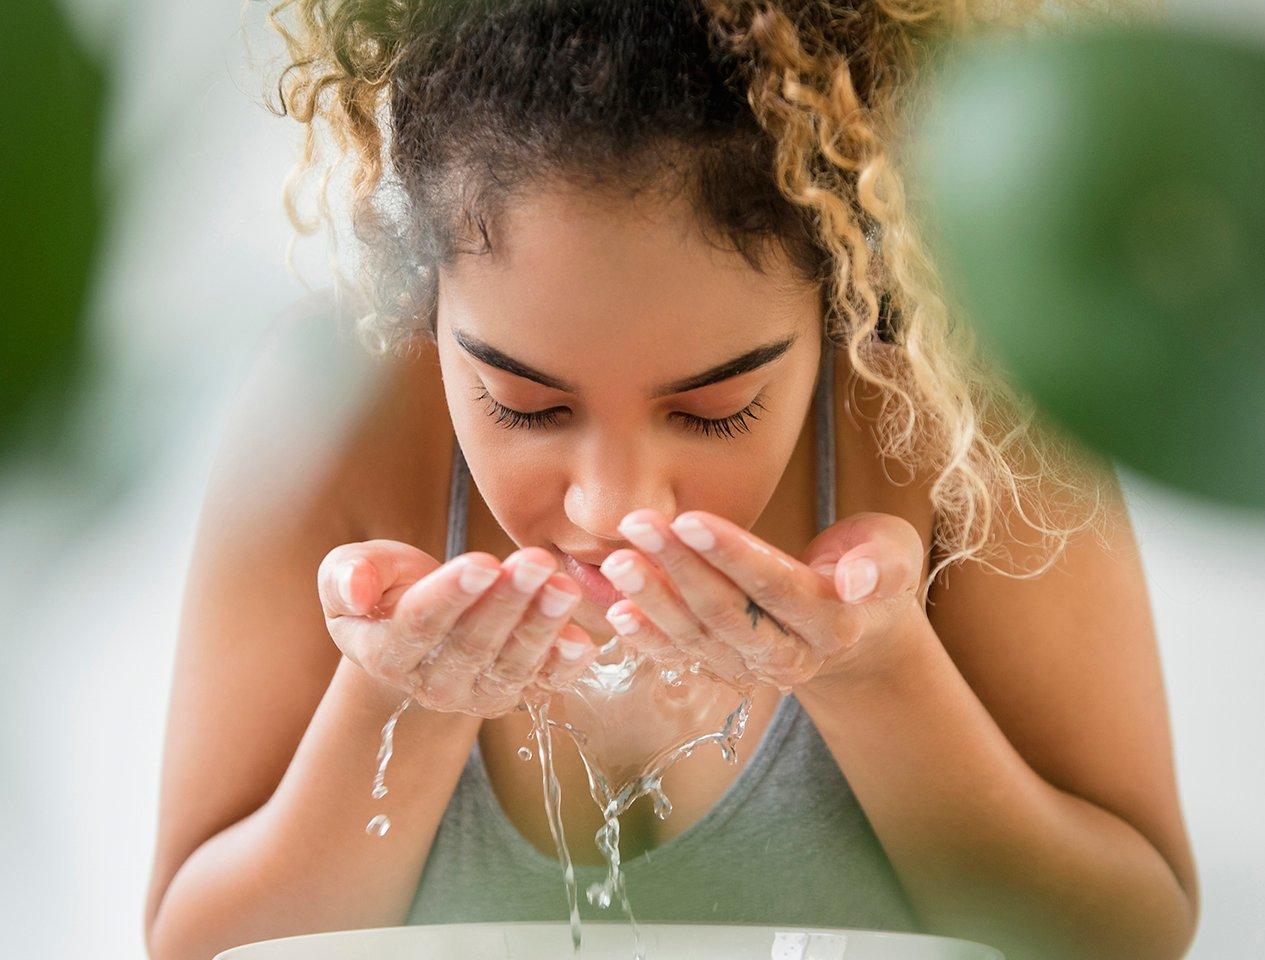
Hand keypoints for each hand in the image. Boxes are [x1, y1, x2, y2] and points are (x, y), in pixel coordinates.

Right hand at [317, 540, 596, 716]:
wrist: (418, 616)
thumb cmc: (384, 585)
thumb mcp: (351, 569)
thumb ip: (346, 577)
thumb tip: (354, 590)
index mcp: (385, 653)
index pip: (419, 625)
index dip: (451, 595)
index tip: (484, 561)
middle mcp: (432, 684)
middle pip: (472, 646)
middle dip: (507, 603)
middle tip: (536, 562)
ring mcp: (478, 692)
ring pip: (512, 664)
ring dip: (541, 625)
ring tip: (562, 586)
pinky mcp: (517, 689)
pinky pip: (544, 682)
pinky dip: (564, 664)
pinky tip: (581, 639)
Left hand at [598, 509, 926, 690]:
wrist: (859, 623)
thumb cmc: (873, 568)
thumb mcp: (895, 554)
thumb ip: (882, 564)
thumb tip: (860, 581)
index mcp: (833, 625)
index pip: (775, 587)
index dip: (732, 555)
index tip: (690, 519)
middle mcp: (790, 656)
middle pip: (726, 613)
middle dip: (678, 568)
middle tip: (638, 525)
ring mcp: (752, 667)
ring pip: (696, 636)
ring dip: (652, 599)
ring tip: (617, 561)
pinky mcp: (724, 666)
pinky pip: (680, 654)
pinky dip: (646, 636)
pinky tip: (615, 611)